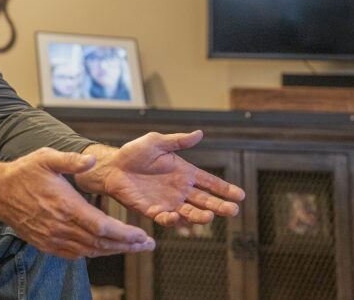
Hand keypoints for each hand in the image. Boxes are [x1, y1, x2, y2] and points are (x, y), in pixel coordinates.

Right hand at [0, 148, 155, 258]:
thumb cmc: (23, 173)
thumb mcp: (46, 158)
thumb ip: (71, 160)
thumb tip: (92, 160)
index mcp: (65, 205)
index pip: (102, 227)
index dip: (125, 235)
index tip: (142, 235)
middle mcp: (60, 226)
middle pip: (101, 244)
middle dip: (127, 246)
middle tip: (147, 245)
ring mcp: (53, 238)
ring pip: (90, 252)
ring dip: (113, 251)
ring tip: (133, 248)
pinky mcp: (46, 245)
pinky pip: (75, 255)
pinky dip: (93, 253)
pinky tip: (104, 249)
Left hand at [75, 131, 244, 226]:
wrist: (113, 166)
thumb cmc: (134, 152)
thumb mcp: (157, 142)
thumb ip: (178, 141)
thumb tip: (200, 133)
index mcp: (184, 172)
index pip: (210, 182)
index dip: (225, 189)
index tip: (240, 195)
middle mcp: (180, 189)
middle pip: (205, 200)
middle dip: (220, 206)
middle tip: (233, 211)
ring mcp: (168, 201)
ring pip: (189, 212)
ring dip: (199, 216)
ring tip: (209, 216)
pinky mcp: (153, 210)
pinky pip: (166, 218)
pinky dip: (173, 220)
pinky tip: (177, 217)